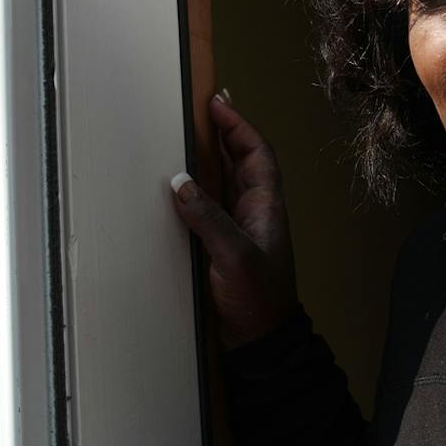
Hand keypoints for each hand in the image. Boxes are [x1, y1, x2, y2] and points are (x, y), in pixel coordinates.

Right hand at [170, 91, 296, 346]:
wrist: (262, 342)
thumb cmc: (257, 298)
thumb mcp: (234, 256)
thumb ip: (208, 219)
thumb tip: (179, 181)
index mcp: (266, 207)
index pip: (257, 154)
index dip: (239, 127)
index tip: (218, 103)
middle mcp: (256, 212)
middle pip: (243, 162)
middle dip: (226, 134)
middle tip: (203, 111)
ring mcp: (241, 229)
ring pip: (228, 183)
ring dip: (213, 159)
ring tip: (190, 137)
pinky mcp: (226, 247)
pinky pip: (213, 207)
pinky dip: (199, 190)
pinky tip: (181, 186)